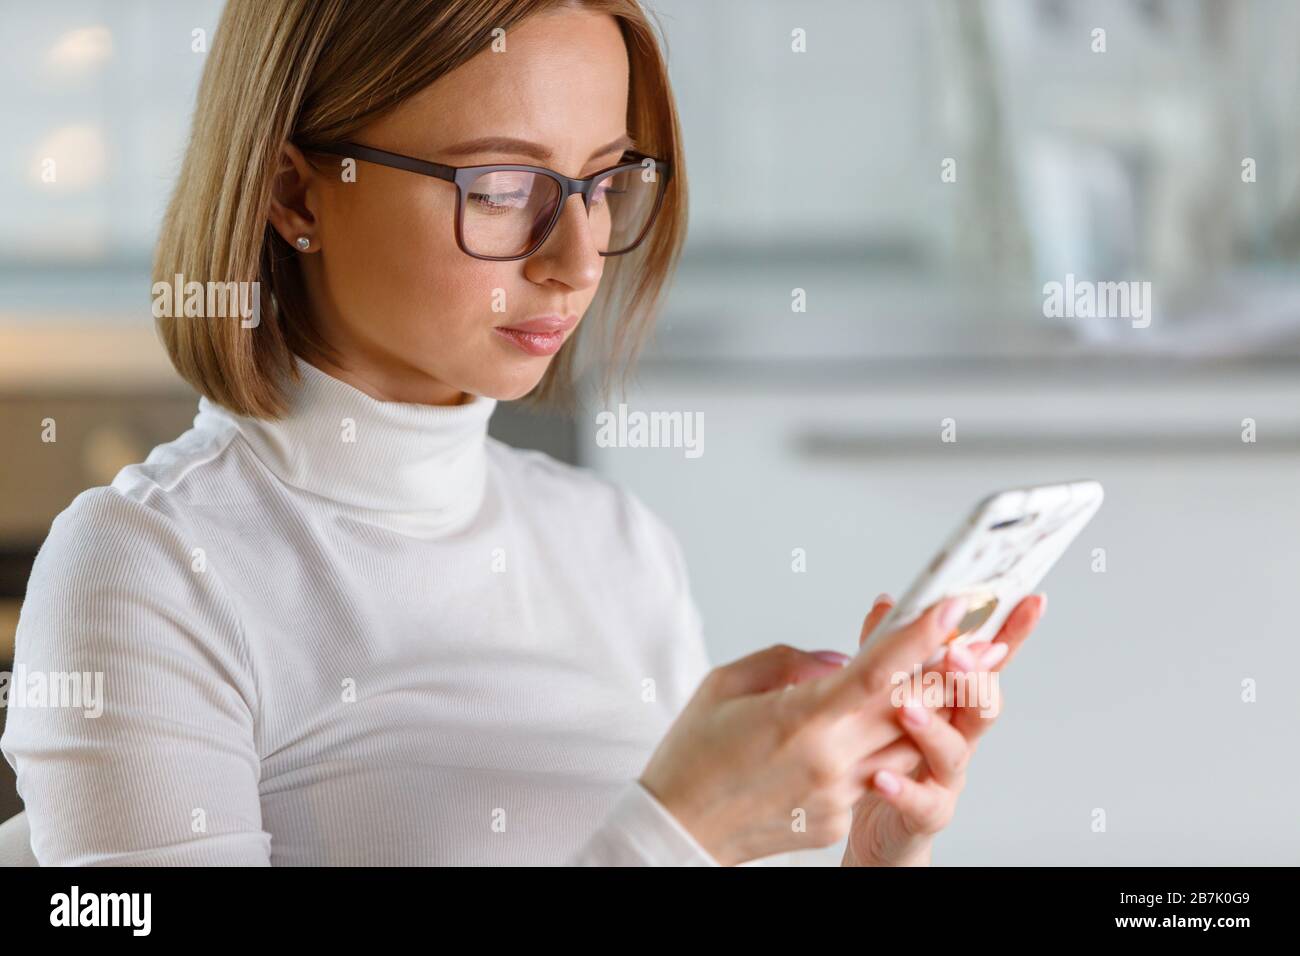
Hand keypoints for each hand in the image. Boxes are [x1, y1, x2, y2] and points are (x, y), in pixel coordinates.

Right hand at [639, 593, 974, 865]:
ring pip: (904, 747)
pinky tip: (851, 738)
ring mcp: (838, 796)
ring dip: (915, 713)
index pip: (878, 671)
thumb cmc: (693, 756)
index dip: (919, 636)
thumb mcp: (725, 684)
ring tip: (912, 687)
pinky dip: (876, 750)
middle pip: (909, 708)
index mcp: (801, 719)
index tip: (949, 606)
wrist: (678, 831)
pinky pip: (874, 777)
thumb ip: (789, 662)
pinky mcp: (837, 820)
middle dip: (938, 671)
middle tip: (956, 641)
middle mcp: (830, 760)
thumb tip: (839, 661)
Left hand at [843, 592, 1046, 866]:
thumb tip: (889, 604)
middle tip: (956, 653)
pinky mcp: (928, 812)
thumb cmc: (885, 754)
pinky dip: (903, 789)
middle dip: (974, 677)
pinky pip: (921, 801)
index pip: (987, 662)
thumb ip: (888, 652)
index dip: (1010, 633)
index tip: (1030, 600)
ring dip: (933, 727)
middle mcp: (959, 736)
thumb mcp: (885, 698)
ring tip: (908, 710)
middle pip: (981, 703)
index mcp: (952, 701)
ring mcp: (946, 775)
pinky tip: (883, 778)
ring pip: (954, 749)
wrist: (881, 824)